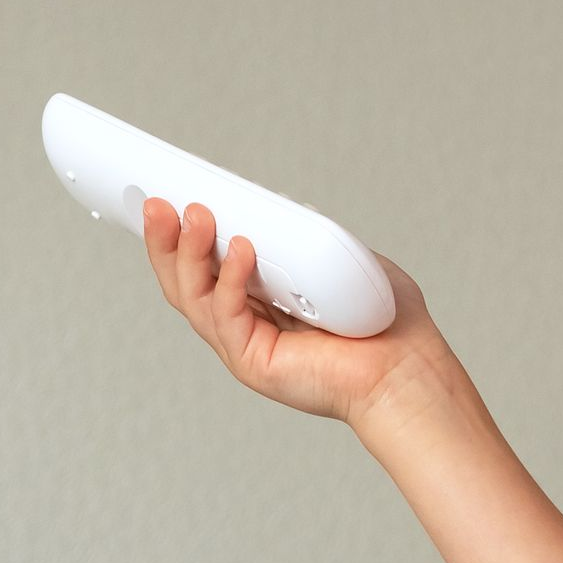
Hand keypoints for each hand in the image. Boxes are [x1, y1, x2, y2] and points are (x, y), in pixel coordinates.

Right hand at [140, 198, 460, 428]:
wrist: (404, 365)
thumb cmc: (380, 317)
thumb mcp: (332, 257)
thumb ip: (296, 237)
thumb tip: (270, 209)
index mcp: (257, 298)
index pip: (206, 264)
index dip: (180, 236)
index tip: (165, 198)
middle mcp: (243, 323)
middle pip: (187, 281)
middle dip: (167, 241)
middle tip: (157, 204)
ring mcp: (244, 344)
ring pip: (196, 297)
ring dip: (189, 253)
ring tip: (192, 215)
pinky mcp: (253, 362)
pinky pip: (229, 315)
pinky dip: (230, 280)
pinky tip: (240, 249)